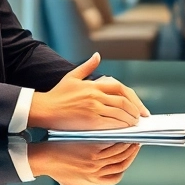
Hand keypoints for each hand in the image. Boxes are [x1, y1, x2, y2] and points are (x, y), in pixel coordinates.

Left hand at [27, 140, 140, 184]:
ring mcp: (95, 161)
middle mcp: (97, 172)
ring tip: (131, 137)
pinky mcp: (91, 149)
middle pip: (122, 163)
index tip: (130, 157)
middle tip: (136, 143)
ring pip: (119, 153)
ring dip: (128, 145)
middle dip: (132, 154)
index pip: (117, 176)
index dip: (126, 166)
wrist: (45, 159)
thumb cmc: (57, 171)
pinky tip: (121, 133)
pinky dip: (119, 138)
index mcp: (94, 181)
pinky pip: (111, 144)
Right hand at [29, 53, 143, 130]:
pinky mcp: (89, 121)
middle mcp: (96, 95)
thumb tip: (98, 55)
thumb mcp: (72, 77)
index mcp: (94, 85)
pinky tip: (124, 130)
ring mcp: (93, 108)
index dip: (133, 98)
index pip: (120, 88)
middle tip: (140, 117)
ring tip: (134, 124)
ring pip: (119, 113)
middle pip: (123, 102)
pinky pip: (111, 124)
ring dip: (130, 119)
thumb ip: (87, 66)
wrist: (44, 109)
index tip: (139, 107)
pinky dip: (120, 126)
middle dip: (135, 110)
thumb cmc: (57, 94)